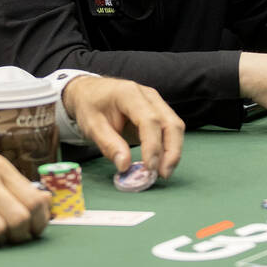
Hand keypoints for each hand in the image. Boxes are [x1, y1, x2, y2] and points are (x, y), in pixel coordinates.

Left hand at [61, 75, 183, 178]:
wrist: (91, 91)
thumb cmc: (90, 106)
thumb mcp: (91, 125)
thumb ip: (108, 144)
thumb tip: (125, 166)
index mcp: (129, 93)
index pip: (149, 120)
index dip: (152, 145)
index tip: (149, 168)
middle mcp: (148, 96)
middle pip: (170, 123)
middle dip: (171, 151)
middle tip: (162, 174)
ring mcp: (156, 103)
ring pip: (175, 127)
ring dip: (173, 152)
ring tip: (163, 173)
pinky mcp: (158, 112)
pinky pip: (170, 130)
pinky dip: (169, 148)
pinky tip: (161, 164)